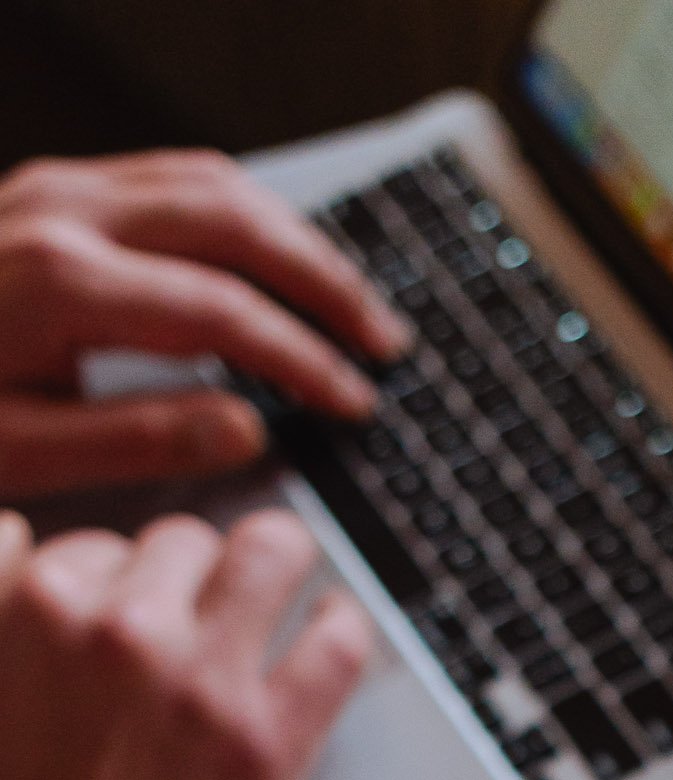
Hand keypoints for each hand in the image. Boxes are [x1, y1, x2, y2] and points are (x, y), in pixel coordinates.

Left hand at [0, 148, 407, 498]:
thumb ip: (138, 441)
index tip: (355, 400)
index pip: (222, 312)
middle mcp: (66, 214)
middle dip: (323, 282)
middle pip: (233, 224)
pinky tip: (276, 259)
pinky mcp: (56, 186)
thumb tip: (245, 429)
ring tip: (350, 301)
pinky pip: (174, 176)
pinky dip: (242, 214)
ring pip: (212, 185)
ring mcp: (60, 187)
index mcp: (62, 285)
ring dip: (294, 239)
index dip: (304, 358)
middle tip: (383, 341)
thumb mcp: (20, 455)